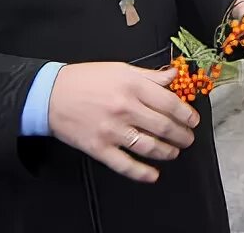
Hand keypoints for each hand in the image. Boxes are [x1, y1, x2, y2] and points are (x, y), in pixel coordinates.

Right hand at [47, 62, 199, 182]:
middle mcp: (125, 108)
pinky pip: (125, 164)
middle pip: (163, 126)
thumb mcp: (120, 69)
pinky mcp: (99, 148)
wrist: (50, 94)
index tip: (193, 120)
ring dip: (167, 152)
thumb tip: (174, 76)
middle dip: (181, 135)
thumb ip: (149, 76)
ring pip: (149, 146)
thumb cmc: (86, 79)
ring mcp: (112, 130)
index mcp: (132, 86)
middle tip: (188, 138)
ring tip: (175, 152)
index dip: (186, 114)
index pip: (169, 103)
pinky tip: (153, 174)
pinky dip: (142, 172)